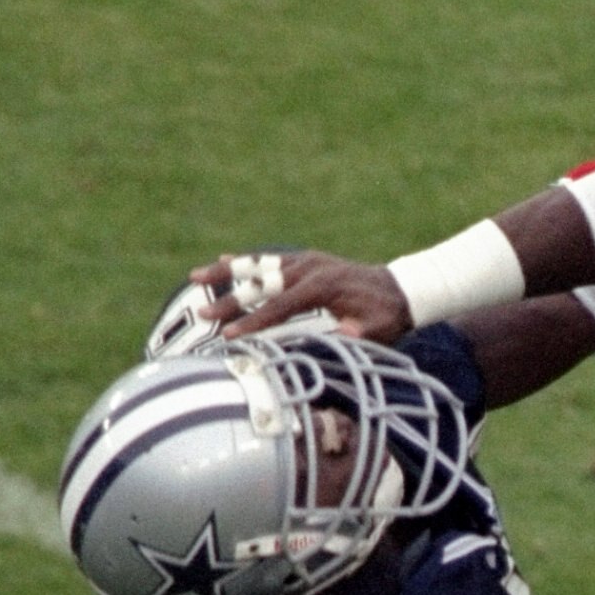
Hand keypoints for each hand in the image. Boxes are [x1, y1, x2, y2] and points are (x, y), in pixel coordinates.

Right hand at [206, 251, 412, 341]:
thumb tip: (345, 333)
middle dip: (230, 300)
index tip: (230, 334)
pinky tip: (222, 260)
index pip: (280, 307)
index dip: (254, 322)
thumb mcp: (377, 330)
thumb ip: (359, 332)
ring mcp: (305, 261)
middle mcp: (309, 268)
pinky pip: (269, 260)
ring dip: (226, 271)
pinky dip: (246, 261)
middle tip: (204, 314)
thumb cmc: (385, 316)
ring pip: (258, 265)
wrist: (399, 290)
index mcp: (322, 286)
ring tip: (195, 276)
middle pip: (261, 284)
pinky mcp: (304, 261)